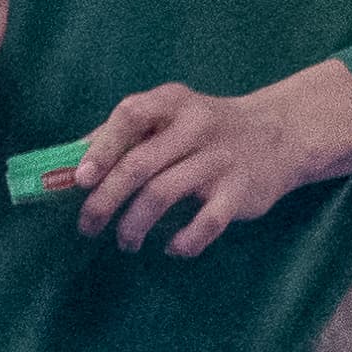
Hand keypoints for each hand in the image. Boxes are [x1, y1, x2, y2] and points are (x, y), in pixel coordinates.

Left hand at [69, 59, 351, 257]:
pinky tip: (172, 248)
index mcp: (174, 103)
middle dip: (104, 201)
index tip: (81, 180)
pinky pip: (205, 224)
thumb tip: (69, 164)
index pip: (131, 115)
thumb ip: (127, 134)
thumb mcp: (172, 116)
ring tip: (126, 241)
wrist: (281, 134)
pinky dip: (182, 242)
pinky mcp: (240, 192)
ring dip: (133, 226)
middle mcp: (197, 126)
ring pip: (162, 195)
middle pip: (139, 165)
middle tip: (88, 227)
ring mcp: (220, 160)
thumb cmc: (208, 129)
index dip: (101, 148)